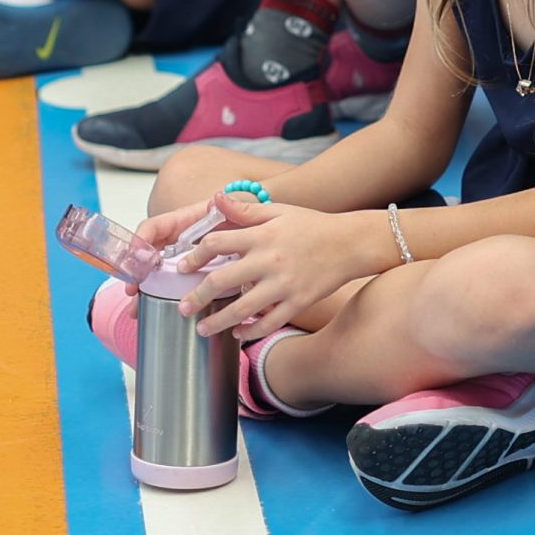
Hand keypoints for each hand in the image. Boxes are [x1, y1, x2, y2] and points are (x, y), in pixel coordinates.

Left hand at [172, 195, 385, 338]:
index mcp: (262, 235)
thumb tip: (215, 199)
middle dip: (197, 296)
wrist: (351, 243)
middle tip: (183, 307)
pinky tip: (238, 334)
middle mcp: (269, 261)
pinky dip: (251, 331)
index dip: (196, 255)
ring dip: (217, 322)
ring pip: (242, 309)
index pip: (217, 243)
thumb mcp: (279, 211)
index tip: (185, 267)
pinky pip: (269, 322)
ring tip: (202, 329)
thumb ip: (245, 210)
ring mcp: (284, 285)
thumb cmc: (313, 225)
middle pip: (222, 281)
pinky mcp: (298, 302)